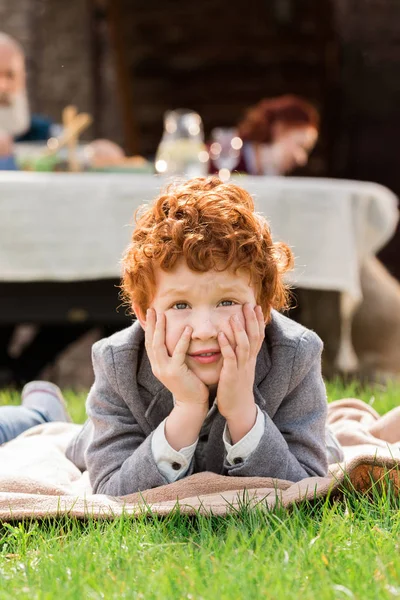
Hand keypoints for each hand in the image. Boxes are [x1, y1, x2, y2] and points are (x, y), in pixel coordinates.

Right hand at [145, 309, 208, 409]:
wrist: (192, 404)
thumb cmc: (189, 384)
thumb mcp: (177, 368)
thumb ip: (174, 356)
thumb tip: (175, 342)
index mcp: (157, 365)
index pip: (150, 343)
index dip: (149, 328)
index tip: (151, 314)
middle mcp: (157, 367)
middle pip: (151, 341)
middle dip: (151, 324)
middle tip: (153, 309)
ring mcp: (164, 370)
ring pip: (159, 345)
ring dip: (161, 328)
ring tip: (164, 314)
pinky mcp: (175, 372)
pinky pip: (178, 353)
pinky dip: (182, 340)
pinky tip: (187, 329)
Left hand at [216, 303, 264, 425]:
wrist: (239, 408)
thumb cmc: (237, 387)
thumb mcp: (242, 368)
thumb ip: (240, 354)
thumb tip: (237, 340)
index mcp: (251, 358)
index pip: (258, 336)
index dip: (257, 321)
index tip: (256, 306)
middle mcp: (248, 360)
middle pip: (254, 337)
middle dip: (251, 320)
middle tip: (248, 304)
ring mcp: (241, 367)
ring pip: (243, 345)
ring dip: (239, 330)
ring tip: (233, 316)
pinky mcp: (232, 375)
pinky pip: (230, 358)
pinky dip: (226, 346)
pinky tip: (220, 336)